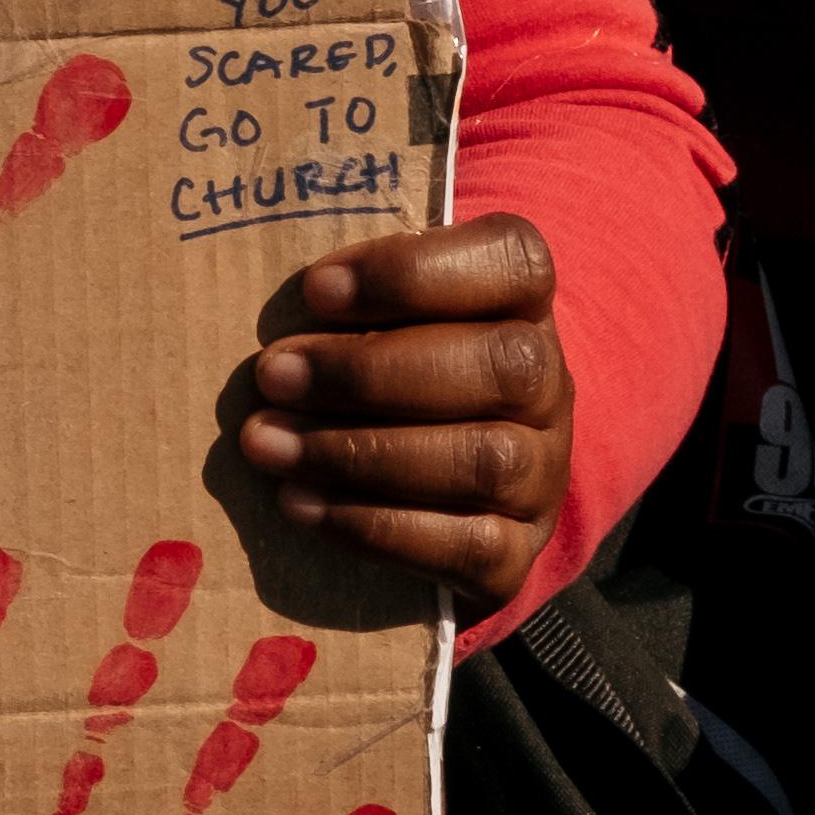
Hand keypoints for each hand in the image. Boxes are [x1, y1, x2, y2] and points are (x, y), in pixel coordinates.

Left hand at [231, 213, 568, 608]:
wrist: (430, 482)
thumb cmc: (381, 362)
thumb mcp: (372, 311)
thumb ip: (345, 295)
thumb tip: (270, 300)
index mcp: (522, 301)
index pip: (514, 262)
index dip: (415, 273)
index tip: (315, 290)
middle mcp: (549, 384)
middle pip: (503, 367)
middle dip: (370, 373)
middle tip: (271, 374)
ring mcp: (542, 473)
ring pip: (484, 461)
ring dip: (358, 452)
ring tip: (265, 441)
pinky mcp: (515, 552)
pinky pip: (467, 547)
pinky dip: (373, 525)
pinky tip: (298, 502)